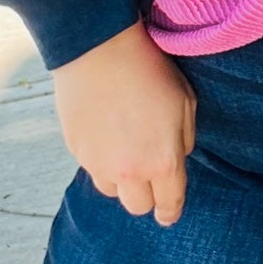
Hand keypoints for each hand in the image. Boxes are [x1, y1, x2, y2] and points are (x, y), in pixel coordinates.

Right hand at [51, 19, 197, 225]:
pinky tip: (106, 131)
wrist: (101, 49)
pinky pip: (92, 167)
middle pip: (138, 206)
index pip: (169, 205)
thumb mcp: (185, 101)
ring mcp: (99, 163)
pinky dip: (101, 159)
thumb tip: (176, 157)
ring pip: (112, 190)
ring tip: (125, 146)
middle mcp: (129, 171)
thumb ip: (184, 139)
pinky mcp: (77, 151)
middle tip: (148, 172)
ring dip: (120, 178)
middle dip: (146, 195)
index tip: (168, 213)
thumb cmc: (150, 71)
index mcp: (163, 161)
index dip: (170, 212)